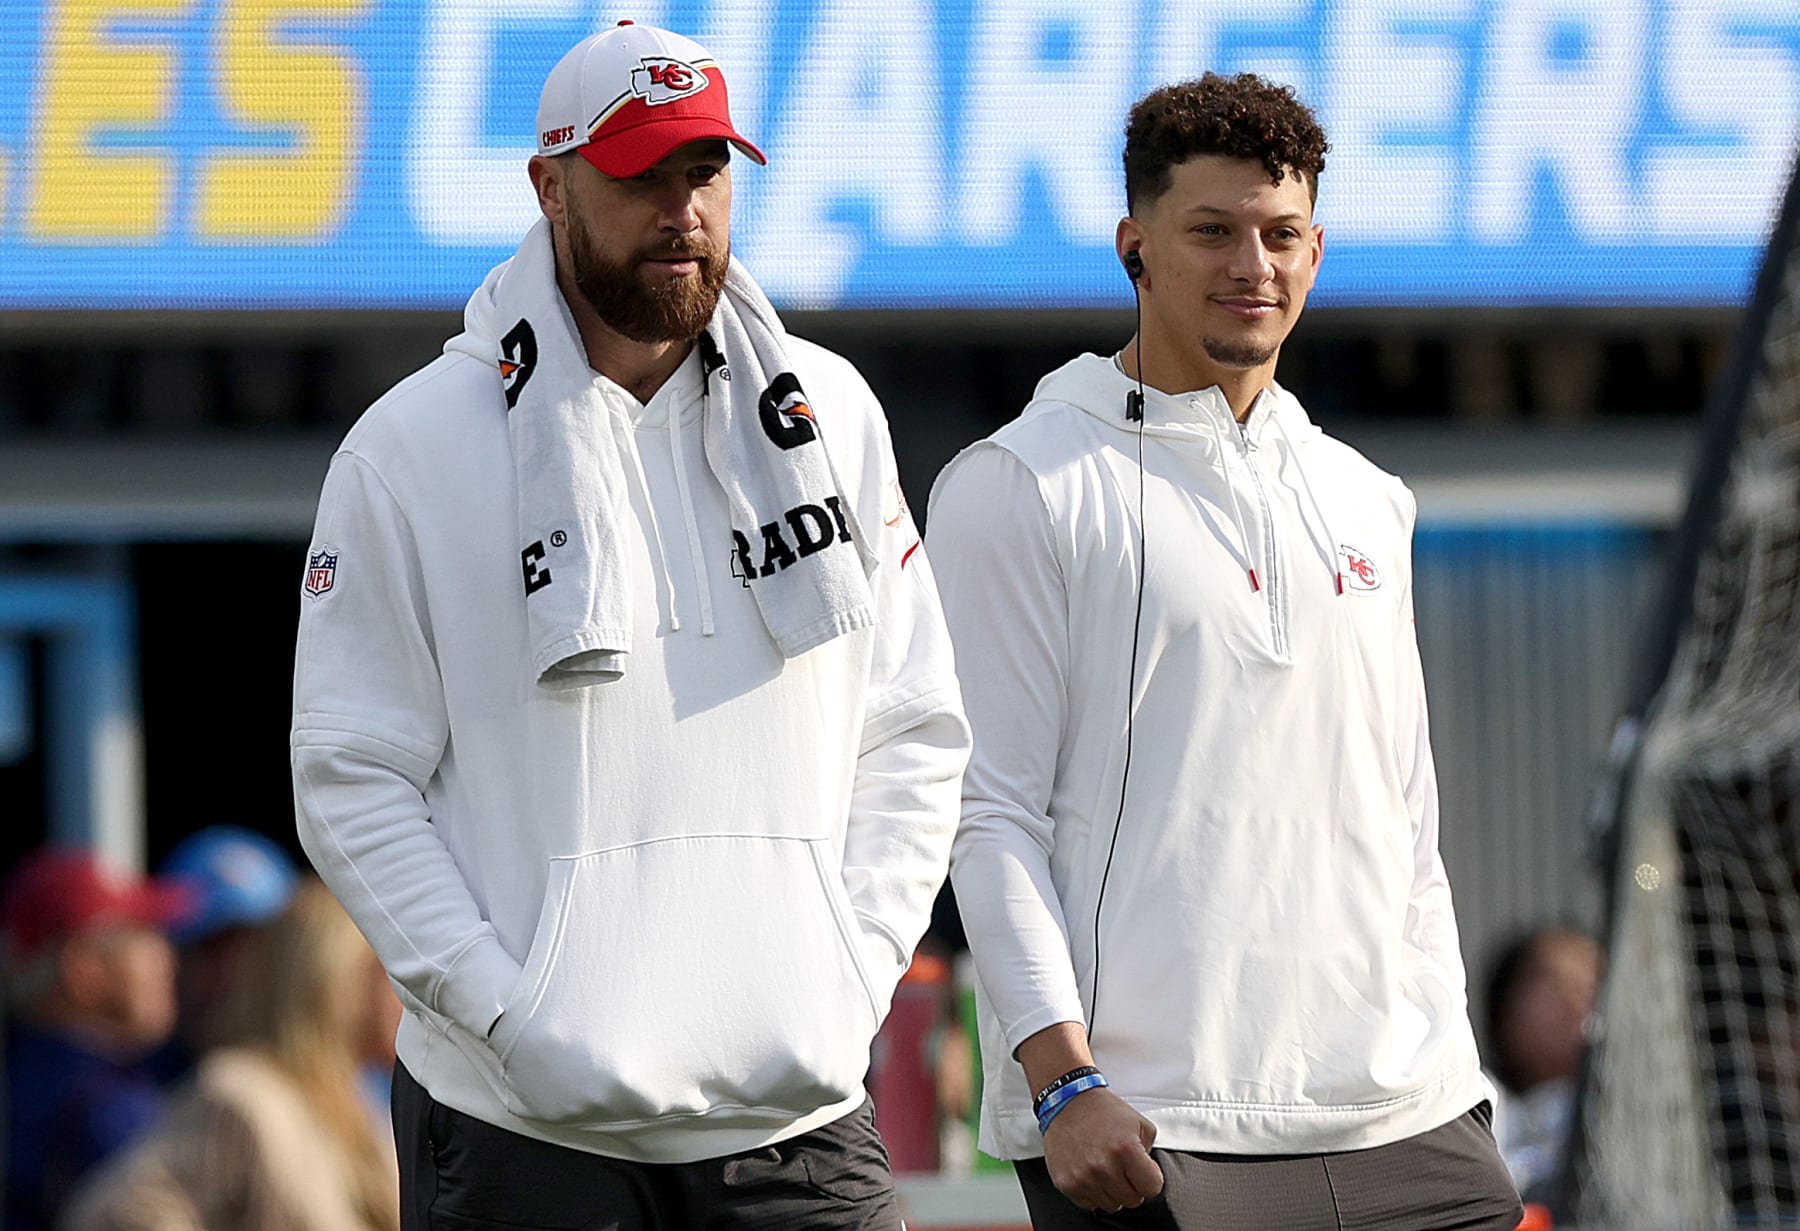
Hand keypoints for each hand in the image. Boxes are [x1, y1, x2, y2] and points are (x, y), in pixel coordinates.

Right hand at [1042, 1086, 1163, 1213]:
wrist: (1066, 1102)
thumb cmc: (1102, 1111)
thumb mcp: (1138, 1122)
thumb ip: (1150, 1150)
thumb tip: (1149, 1173)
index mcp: (1125, 1149)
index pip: (1152, 1188)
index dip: (1151, 1179)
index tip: (1144, 1171)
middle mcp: (1103, 1166)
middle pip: (1133, 1200)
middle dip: (1132, 1185)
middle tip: (1122, 1167)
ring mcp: (1083, 1177)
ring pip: (1112, 1205)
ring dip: (1112, 1190)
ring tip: (1104, 1167)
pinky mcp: (1066, 1184)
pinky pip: (1089, 1203)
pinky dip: (1092, 1191)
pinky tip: (1090, 1171)